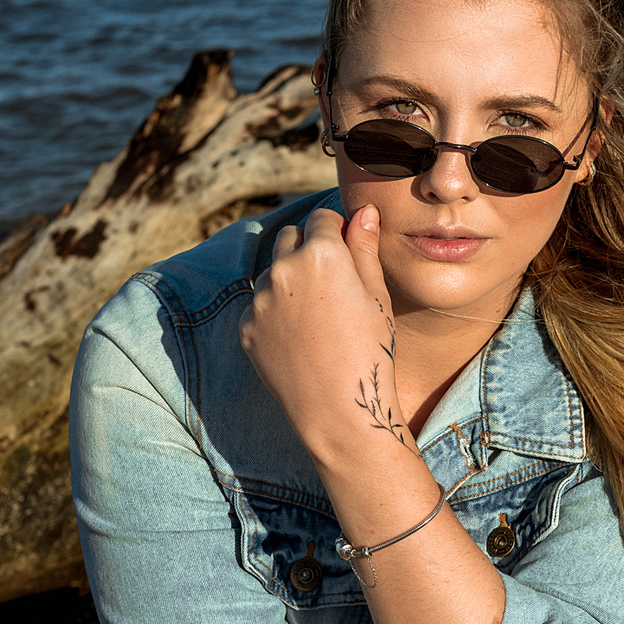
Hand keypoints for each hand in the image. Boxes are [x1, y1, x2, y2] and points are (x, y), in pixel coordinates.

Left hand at [239, 205, 410, 464]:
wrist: (340, 412)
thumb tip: (364, 212)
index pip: (323, 218)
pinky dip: (276, 314)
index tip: (348, 255)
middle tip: (332, 286)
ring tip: (317, 318)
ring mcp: (259, 300)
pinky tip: (300, 341)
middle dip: (308, 250)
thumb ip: (365, 248)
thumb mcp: (377, 296)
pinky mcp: (246, 328)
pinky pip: (260, 307)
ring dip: (290, 281)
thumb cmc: (370, 352)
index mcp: (321, 254)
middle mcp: (283, 269)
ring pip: (273, 272)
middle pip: (290, 237)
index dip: (339, 233)